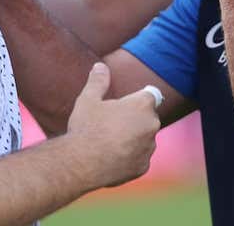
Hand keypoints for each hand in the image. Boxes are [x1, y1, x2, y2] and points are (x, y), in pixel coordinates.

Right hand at [65, 62, 160, 187]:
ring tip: (109, 142)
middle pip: (147, 117)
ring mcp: (149, 147)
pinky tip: (111, 158)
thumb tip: (100, 66)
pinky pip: (139, 158)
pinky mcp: (144, 167)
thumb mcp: (88, 100)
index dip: (138, 98)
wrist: (82, 164)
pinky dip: (130, 158)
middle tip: (111, 123)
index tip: (127, 103)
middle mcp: (151, 125)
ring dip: (134, 139)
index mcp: (141, 105)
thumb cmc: (86, 128)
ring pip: (145, 139)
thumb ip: (98, 81)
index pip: (150, 94)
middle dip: (135, 119)